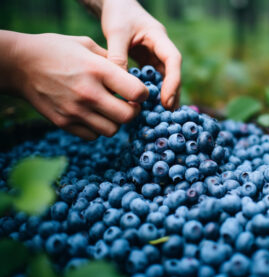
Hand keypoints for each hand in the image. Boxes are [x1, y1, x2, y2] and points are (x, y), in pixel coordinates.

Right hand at [11, 32, 147, 139]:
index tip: (140, 92)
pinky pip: (93, 136)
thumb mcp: (86, 45)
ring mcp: (75, 111)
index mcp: (98, 70)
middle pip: (128, 117)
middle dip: (134, 111)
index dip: (144, 93)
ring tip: (109, 110)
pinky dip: (97, 129)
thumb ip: (112, 60)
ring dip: (115, 122)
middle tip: (129, 104)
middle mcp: (88, 93)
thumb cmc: (56, 50)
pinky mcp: (63, 123)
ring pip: (112, 131)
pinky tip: (93, 115)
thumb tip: (133, 75)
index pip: (137, 92)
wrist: (19, 64)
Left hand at [101, 0, 181, 109]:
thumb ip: (118, 56)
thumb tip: (119, 85)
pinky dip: (151, 90)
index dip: (173, 81)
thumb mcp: (116, 33)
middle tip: (168, 112)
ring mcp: (155, 55)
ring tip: (161, 113)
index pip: (173, 60)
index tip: (166, 99)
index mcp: (159, 37)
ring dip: (164, 94)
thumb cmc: (117, 14)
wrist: (115, 4)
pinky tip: (146, 104)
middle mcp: (161, 48)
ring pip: (164, 77)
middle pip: (173, 72)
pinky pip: (153, 78)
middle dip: (172, 92)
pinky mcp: (147, 60)